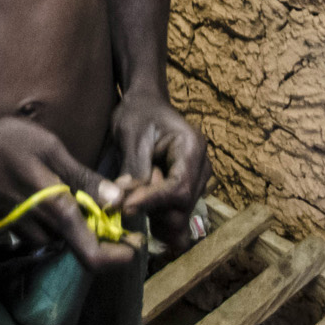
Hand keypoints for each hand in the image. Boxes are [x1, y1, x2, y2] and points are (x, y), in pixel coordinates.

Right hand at [0, 115, 140, 271]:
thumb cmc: (5, 143)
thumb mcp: (49, 149)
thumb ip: (83, 178)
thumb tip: (117, 201)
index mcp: (55, 211)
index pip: (92, 256)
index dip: (118, 256)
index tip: (133, 242)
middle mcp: (41, 230)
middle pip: (82, 243)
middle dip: (101, 227)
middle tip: (112, 197)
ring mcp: (26, 232)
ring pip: (66, 236)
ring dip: (79, 220)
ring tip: (81, 186)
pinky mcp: (16, 228)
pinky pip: (47, 230)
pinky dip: (60, 216)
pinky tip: (58, 189)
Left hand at [109, 90, 208, 250]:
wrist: (146, 105)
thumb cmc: (138, 114)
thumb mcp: (131, 135)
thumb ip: (132, 169)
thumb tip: (123, 203)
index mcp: (192, 148)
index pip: (179, 187)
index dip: (154, 201)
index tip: (126, 207)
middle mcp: (202, 167)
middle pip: (182, 206)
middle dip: (153, 211)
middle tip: (125, 200)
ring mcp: (197, 181)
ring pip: (179, 215)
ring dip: (153, 216)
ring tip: (132, 197)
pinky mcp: (187, 190)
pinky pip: (176, 214)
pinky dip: (157, 219)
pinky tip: (140, 208)